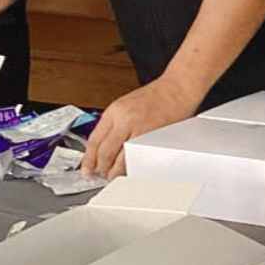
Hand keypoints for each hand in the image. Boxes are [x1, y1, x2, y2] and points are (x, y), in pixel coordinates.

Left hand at [82, 77, 199, 175]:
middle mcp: (125, 119)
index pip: (95, 140)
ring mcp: (140, 130)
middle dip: (100, 168)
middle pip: (105, 152)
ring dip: (115, 171)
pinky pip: (137, 158)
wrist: (178, 88)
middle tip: (99, 174)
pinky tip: (129, 170)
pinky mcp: (153, 139)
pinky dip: (131, 167)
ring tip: (113, 175)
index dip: (88, 158)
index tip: (86, 168)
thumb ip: (113, 124)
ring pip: (121, 159)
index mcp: (115, 110)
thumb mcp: (126, 104)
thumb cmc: (156, 96)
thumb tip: (101, 146)